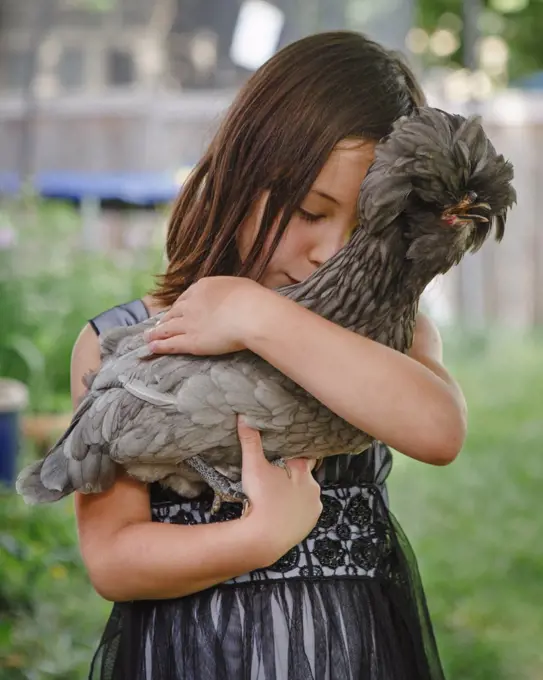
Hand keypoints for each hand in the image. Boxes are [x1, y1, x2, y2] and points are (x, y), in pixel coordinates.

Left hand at [144, 277, 268, 355]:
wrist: (251, 314)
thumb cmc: (253, 298)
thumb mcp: (240, 286)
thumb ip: (230, 292)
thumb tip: (234, 296)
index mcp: (203, 288)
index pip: (186, 297)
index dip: (179, 306)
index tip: (176, 311)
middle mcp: (191, 304)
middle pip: (174, 312)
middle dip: (165, 319)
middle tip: (158, 325)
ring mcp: (189, 323)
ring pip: (167, 328)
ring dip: (156, 333)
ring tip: (148, 337)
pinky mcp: (191, 342)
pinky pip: (171, 344)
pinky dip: (160, 346)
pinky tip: (152, 347)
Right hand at [236, 417, 322, 565]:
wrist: (265, 537)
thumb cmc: (261, 499)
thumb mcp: (253, 467)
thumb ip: (250, 441)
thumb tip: (244, 416)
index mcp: (303, 471)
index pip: (302, 456)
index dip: (292, 457)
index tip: (283, 458)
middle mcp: (314, 487)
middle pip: (304, 476)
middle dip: (292, 476)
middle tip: (275, 479)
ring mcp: (314, 506)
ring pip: (306, 494)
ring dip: (295, 494)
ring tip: (277, 496)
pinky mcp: (311, 522)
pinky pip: (305, 511)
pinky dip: (296, 510)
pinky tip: (284, 511)